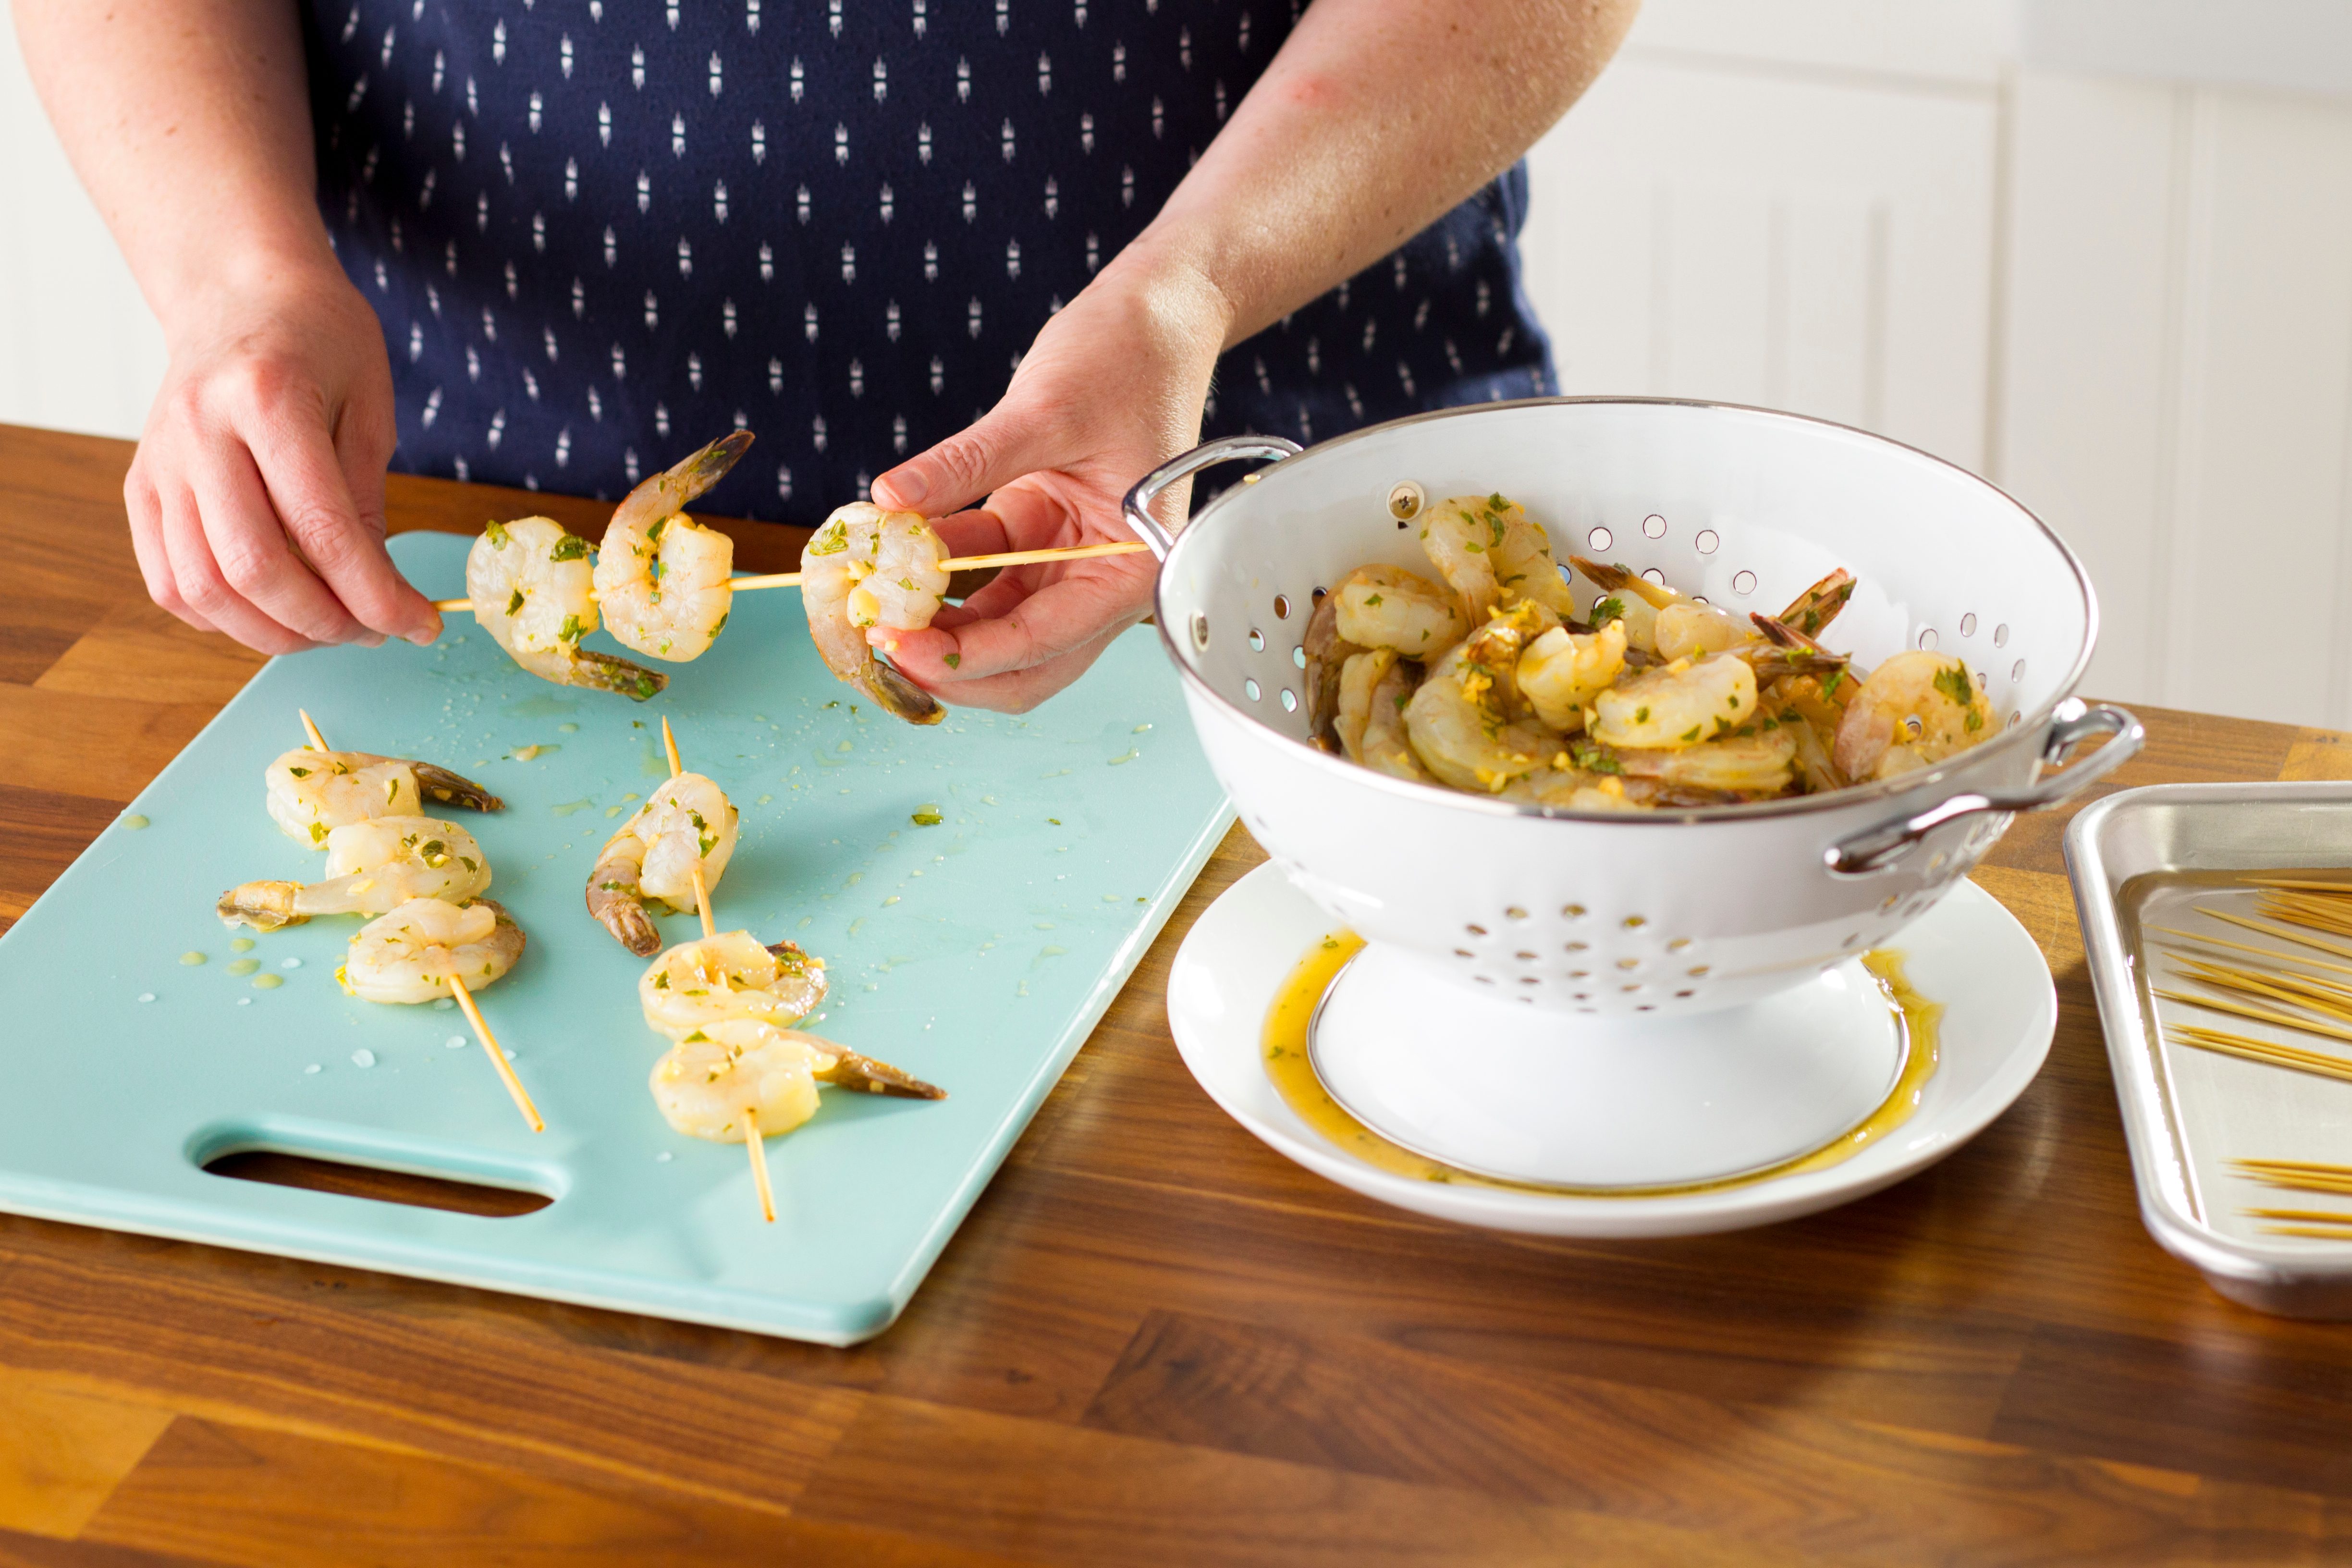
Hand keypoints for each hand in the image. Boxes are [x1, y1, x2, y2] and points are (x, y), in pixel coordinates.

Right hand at [125, 262, 439, 653]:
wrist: (240, 292)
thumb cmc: (320, 340)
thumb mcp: (370, 406)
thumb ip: (367, 501)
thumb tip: (381, 595)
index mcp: (267, 398)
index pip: (323, 529)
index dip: (376, 596)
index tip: (419, 626)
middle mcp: (199, 431)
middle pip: (255, 569)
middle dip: (327, 623)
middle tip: (375, 630)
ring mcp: (159, 461)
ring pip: (204, 589)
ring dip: (275, 633)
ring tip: (329, 626)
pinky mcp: (140, 486)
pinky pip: (170, 583)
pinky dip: (223, 617)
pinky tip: (272, 609)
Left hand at [869, 253, 1230, 710]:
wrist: (1153, 321)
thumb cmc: (1126, 360)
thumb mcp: (1044, 410)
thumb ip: (968, 462)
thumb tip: (890, 499)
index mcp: (1128, 570)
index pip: (1040, 642)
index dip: (963, 656)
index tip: (894, 646)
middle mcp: (1101, 581)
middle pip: (1020, 662)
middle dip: (948, 661)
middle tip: (877, 638)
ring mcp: (1066, 561)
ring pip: (993, 626)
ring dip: (934, 619)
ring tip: (869, 596)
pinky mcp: (1035, 534)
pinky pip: (979, 573)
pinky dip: (935, 569)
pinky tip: (887, 553)